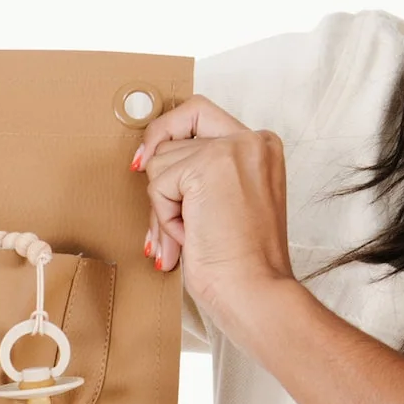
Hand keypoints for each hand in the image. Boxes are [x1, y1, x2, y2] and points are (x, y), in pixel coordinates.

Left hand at [132, 95, 299, 346]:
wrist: (254, 290)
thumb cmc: (239, 263)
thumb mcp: (222, 205)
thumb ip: (197, 176)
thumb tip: (144, 162)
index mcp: (261, 147)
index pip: (198, 113)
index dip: (165, 133)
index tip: (142, 161)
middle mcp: (251, 139)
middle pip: (171, 141)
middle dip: (163, 189)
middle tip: (178, 229)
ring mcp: (231, 149)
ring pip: (159, 165)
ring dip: (164, 211)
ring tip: (191, 237)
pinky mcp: (208, 166)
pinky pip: (158, 186)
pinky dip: (164, 218)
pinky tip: (189, 237)